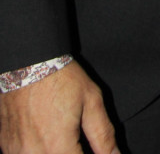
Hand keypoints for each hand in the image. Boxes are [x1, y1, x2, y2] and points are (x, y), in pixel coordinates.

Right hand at [0, 60, 118, 153]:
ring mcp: (17, 152)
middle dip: (72, 153)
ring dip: (55, 152)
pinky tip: (46, 134)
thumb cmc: (60, 77)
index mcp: (57, 147)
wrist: (29, 61)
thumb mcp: (91, 102)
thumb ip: (103, 136)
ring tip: (60, 133)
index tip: (95, 150)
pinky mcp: (7, 146)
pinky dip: (38, 150)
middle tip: (78, 140)